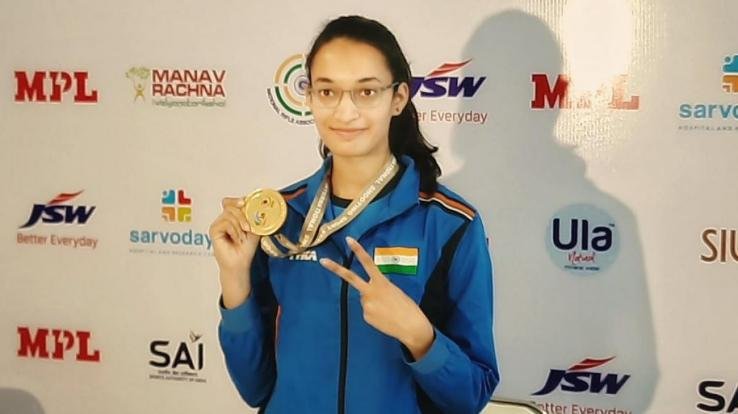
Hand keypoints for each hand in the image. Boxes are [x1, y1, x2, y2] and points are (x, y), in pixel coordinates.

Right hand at [208, 197, 261, 307]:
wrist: (240, 262)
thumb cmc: (246, 248)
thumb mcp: (254, 229)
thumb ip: (253, 217)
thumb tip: (258, 207)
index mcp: (233, 216)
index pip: (231, 202)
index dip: (237, 200)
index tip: (244, 202)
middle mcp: (224, 218)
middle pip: (231, 206)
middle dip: (243, 216)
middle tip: (248, 228)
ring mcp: (218, 224)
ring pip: (229, 214)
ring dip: (239, 227)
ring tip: (241, 238)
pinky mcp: (213, 230)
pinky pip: (225, 223)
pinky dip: (234, 231)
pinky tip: (235, 240)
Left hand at [320, 237, 434, 359]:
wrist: (412, 327)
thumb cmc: (407, 307)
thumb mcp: (395, 291)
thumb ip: (380, 287)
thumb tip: (370, 291)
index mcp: (381, 283)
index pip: (368, 263)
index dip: (359, 250)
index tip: (349, 240)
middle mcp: (370, 292)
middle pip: (351, 278)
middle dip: (336, 269)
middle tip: (322, 261)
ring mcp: (366, 305)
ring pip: (365, 299)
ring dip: (373, 302)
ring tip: (387, 310)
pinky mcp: (366, 316)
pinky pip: (368, 311)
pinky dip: (375, 313)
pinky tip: (385, 317)